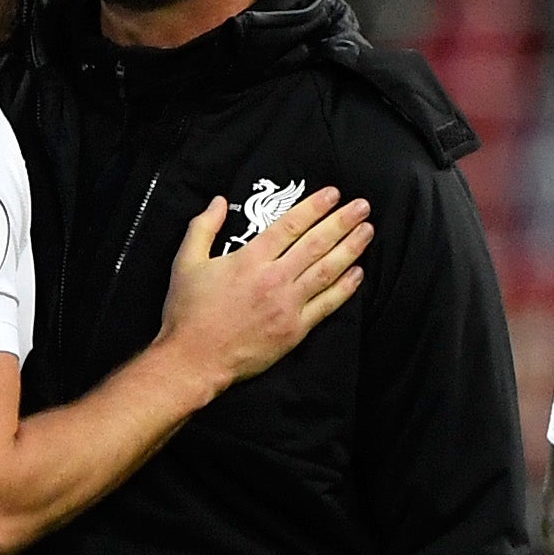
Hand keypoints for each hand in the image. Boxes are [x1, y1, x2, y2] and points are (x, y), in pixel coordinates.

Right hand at [155, 183, 372, 393]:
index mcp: (250, 259)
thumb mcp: (186, 262)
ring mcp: (287, 305)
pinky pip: (326, 305)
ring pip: (326, 270)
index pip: (290, 225)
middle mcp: (273, 279)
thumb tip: (218, 201)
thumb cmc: (188, 312)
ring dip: (350, 249)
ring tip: (367, 231)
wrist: (194, 360)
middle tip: (361, 206)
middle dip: (342, 222)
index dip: (314, 207)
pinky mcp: (294, 330)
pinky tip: (358, 273)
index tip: (333, 194)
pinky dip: (344, 288)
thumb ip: (203, 227)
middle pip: (316, 243)